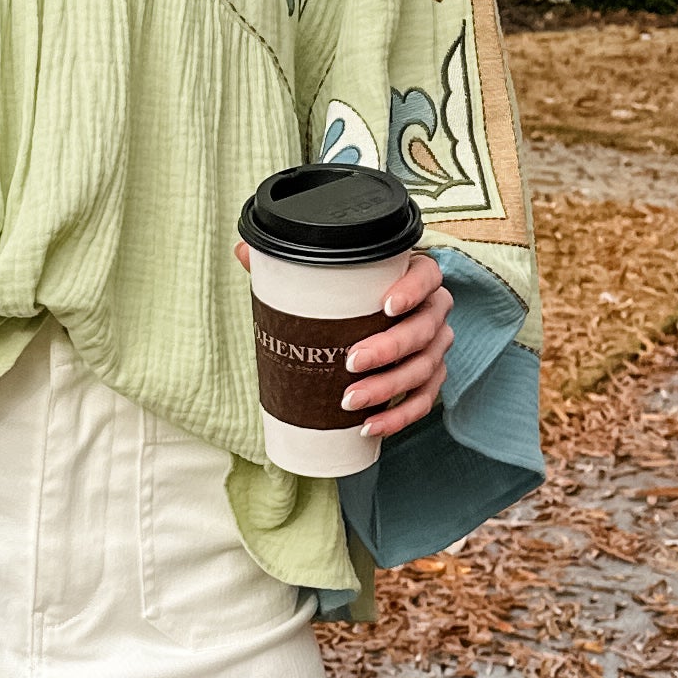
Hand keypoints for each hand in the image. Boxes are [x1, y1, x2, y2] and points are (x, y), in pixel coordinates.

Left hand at [233, 243, 453, 441]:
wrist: (370, 327)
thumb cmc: (350, 298)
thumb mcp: (324, 278)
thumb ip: (289, 264)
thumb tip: (242, 251)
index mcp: (415, 278)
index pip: (427, 275)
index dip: (413, 290)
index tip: (386, 306)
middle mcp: (432, 311)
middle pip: (424, 329)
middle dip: (389, 349)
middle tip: (351, 362)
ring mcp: (434, 347)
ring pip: (424, 368)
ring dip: (389, 388)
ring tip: (350, 401)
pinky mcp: (430, 379)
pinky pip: (423, 401)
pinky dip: (399, 417)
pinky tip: (370, 426)